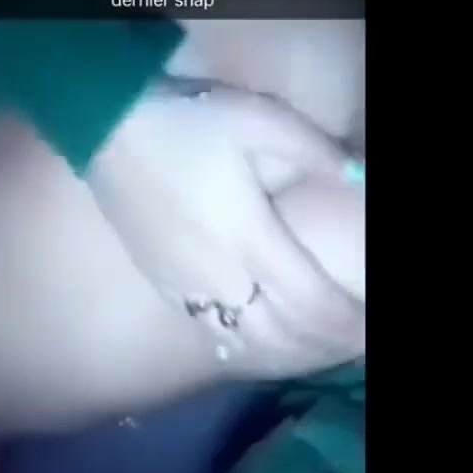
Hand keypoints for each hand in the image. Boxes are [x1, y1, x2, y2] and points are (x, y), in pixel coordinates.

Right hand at [85, 79, 364, 377]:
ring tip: (315, 347)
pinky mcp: (164, 284)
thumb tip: (359, 176)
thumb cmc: (186, 121)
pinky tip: (263, 343)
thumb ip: (315, 151)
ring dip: (287, 352)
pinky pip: (212, 334)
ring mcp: (187, 287)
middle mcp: (220, 275)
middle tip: (351, 340)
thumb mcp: (259, 119)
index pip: (311, 304)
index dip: (347, 325)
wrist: (104, 129)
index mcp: (250, 238)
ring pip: (246, 342)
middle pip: (282, 335)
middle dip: (324, 345)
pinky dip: (247, 347)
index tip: (368, 328)